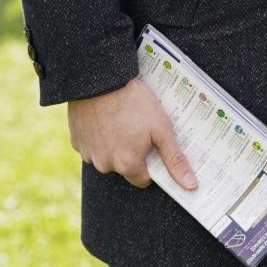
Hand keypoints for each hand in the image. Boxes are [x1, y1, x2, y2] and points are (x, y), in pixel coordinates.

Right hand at [68, 76, 196, 190]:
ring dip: (114, 145)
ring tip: (122, 121)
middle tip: (138, 128)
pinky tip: (105, 119)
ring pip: (106, 157)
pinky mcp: (76, 140)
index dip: (151, 163)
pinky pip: (91, 145)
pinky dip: (98, 137)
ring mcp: (87, 153)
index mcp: (127, 165)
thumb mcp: (161, 129)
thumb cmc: (134, 103)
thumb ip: (175, 160)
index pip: (144, 178)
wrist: (102, 80)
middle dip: (132, 153)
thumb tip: (190, 186)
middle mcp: (105, 165)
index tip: (153, 145)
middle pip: (124, 167)